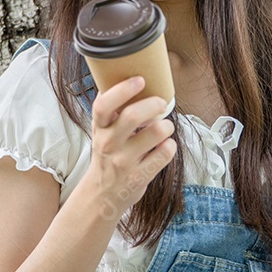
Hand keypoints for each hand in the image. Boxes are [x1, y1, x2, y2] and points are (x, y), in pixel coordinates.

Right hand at [86, 76, 176, 218]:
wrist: (101, 195)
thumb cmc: (107, 156)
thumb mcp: (102, 132)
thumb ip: (113, 111)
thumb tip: (130, 76)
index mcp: (100, 128)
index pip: (103, 105)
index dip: (122, 90)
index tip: (140, 80)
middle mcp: (109, 144)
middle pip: (132, 116)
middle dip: (153, 104)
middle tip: (161, 103)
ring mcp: (124, 161)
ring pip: (155, 133)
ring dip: (166, 125)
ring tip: (165, 127)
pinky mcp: (139, 177)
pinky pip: (164, 154)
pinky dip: (170, 146)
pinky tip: (166, 146)